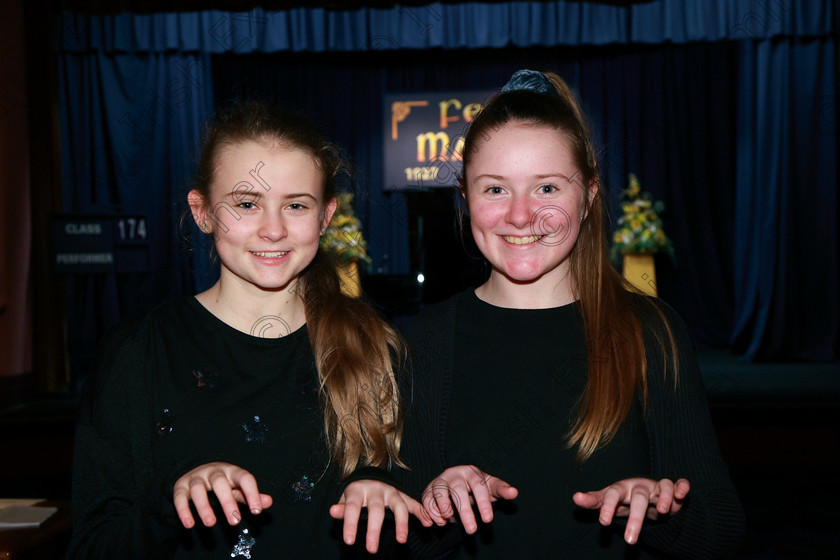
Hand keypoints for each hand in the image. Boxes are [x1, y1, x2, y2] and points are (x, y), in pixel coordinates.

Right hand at [173, 462, 272, 528]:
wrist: (196, 472)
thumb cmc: (224, 483)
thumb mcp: (238, 488)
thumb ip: (251, 496)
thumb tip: (269, 502)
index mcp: (232, 471)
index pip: (245, 478)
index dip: (252, 493)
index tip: (257, 511)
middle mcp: (214, 472)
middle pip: (220, 482)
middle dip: (227, 501)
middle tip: (235, 522)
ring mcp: (196, 478)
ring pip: (199, 489)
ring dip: (204, 506)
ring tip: (211, 523)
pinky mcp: (181, 486)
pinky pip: (180, 497)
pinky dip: (184, 510)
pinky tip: (189, 524)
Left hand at [329, 480, 431, 553]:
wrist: (370, 477)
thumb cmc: (356, 494)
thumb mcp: (346, 498)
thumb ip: (342, 508)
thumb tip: (332, 511)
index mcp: (358, 490)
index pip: (352, 507)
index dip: (350, 524)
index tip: (349, 541)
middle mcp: (376, 489)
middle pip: (376, 509)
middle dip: (374, 530)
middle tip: (371, 549)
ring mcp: (391, 491)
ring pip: (398, 506)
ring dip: (401, 523)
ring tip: (401, 540)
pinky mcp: (402, 495)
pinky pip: (413, 503)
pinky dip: (422, 512)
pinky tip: (428, 523)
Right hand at [422, 465, 517, 533]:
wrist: (457, 482)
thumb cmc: (477, 486)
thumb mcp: (490, 487)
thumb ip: (501, 489)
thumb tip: (514, 492)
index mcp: (471, 472)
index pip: (479, 486)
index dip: (483, 503)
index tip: (488, 520)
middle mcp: (454, 474)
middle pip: (458, 490)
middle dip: (464, 512)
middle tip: (472, 531)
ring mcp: (440, 481)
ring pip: (439, 491)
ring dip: (442, 507)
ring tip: (448, 521)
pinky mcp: (428, 490)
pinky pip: (426, 499)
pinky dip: (429, 511)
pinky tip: (436, 523)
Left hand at [573, 477, 689, 544]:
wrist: (647, 495)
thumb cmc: (624, 499)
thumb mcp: (608, 500)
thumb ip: (594, 501)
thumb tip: (575, 498)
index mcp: (621, 488)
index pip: (612, 494)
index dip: (608, 507)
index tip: (603, 523)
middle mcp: (639, 486)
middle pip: (639, 497)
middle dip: (635, 518)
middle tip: (630, 540)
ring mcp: (656, 486)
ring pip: (662, 487)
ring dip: (664, 497)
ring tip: (663, 511)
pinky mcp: (672, 488)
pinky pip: (678, 483)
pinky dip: (681, 486)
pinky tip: (681, 495)